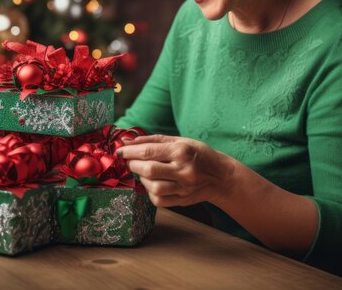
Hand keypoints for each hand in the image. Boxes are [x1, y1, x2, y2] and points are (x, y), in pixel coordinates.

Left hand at [117, 135, 235, 207]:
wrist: (221, 176)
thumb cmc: (198, 154)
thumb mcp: (180, 141)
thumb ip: (153, 140)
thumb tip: (127, 141)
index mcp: (182, 151)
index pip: (148, 152)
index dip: (129, 151)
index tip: (120, 151)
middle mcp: (184, 170)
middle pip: (148, 170)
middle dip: (133, 164)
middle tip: (130, 161)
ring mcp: (184, 187)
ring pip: (152, 187)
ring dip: (141, 178)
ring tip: (142, 171)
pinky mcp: (182, 200)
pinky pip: (158, 200)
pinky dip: (150, 192)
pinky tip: (152, 183)